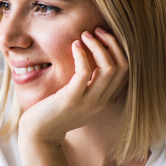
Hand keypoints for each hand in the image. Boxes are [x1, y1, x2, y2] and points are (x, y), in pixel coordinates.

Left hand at [18, 27, 127, 144]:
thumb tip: (88, 60)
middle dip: (112, 44)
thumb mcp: (78, 99)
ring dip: (98, 47)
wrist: (39, 134)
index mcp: (105, 100)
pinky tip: (74, 46)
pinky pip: (84, 73)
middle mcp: (102, 102)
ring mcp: (88, 102)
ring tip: (85, 35)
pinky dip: (82, 56)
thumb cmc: (55, 113)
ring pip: (109, 69)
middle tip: (96, 30)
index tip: (104, 36)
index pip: (126, 72)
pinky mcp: (71, 100)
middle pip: (122, 68)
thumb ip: (88, 85)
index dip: (119, 50)